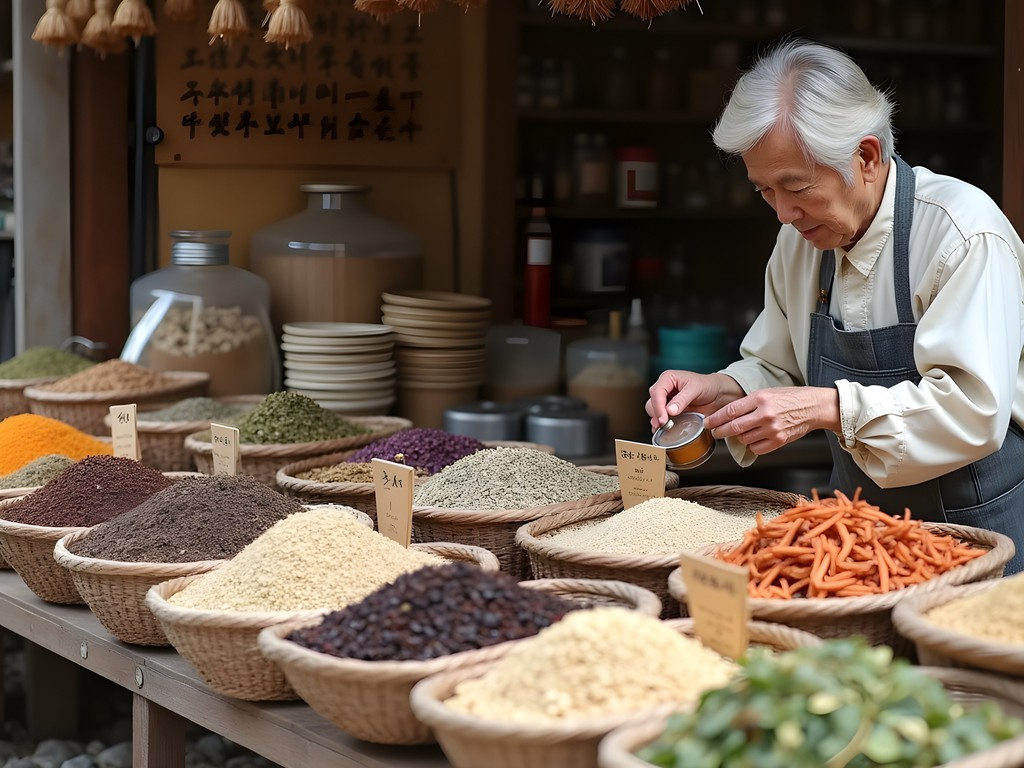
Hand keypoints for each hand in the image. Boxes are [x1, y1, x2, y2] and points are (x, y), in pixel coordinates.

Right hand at [646, 370, 743, 431]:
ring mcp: (666, 401)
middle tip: (665, 424)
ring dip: (657, 420)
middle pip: (652, 402)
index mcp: (668, 379)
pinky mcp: (669, 412)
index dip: (658, 406)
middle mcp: (665, 389)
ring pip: (653, 411)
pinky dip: (660, 426)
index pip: (656, 392)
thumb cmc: (708, 386)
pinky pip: (660, 419)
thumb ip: (682, 399)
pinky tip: (665, 429)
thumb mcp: (696, 389)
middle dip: (657, 414)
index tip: (663, 418)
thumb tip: (669, 410)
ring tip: (666, 427)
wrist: (718, 395)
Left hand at [703, 386, 839, 454]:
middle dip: (720, 431)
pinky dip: (751, 445)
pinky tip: (753, 438)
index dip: (716, 419)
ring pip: (744, 439)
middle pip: (734, 428)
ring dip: (738, 438)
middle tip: (715, 432)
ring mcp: (773, 429)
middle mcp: (766, 414)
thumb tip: (727, 415)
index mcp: (760, 398)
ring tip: (740, 432)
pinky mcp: (779, 441)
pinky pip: (756, 448)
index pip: (730, 410)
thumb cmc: (789, 398)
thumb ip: (747, 404)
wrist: (813, 407)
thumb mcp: (766, 393)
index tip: (708, 422)